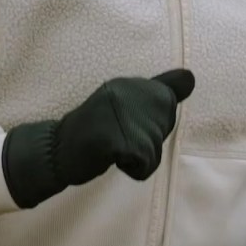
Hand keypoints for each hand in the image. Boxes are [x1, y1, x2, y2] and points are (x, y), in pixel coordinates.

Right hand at [1, 69, 194, 208]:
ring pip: (155, 148)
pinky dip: (134, 169)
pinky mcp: (116, 138)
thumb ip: (158, 91)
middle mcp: (124, 91)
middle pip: (163, 126)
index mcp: (127, 82)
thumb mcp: (125, 107)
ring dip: (138, 158)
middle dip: (146, 142)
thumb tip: (190, 76)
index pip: (166, 104)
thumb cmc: (92, 134)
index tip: (121, 123)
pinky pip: (145, 163)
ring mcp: (119, 113)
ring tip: (111, 150)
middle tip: (115, 139)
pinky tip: (112, 159)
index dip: (149, 123)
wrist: (54, 152)